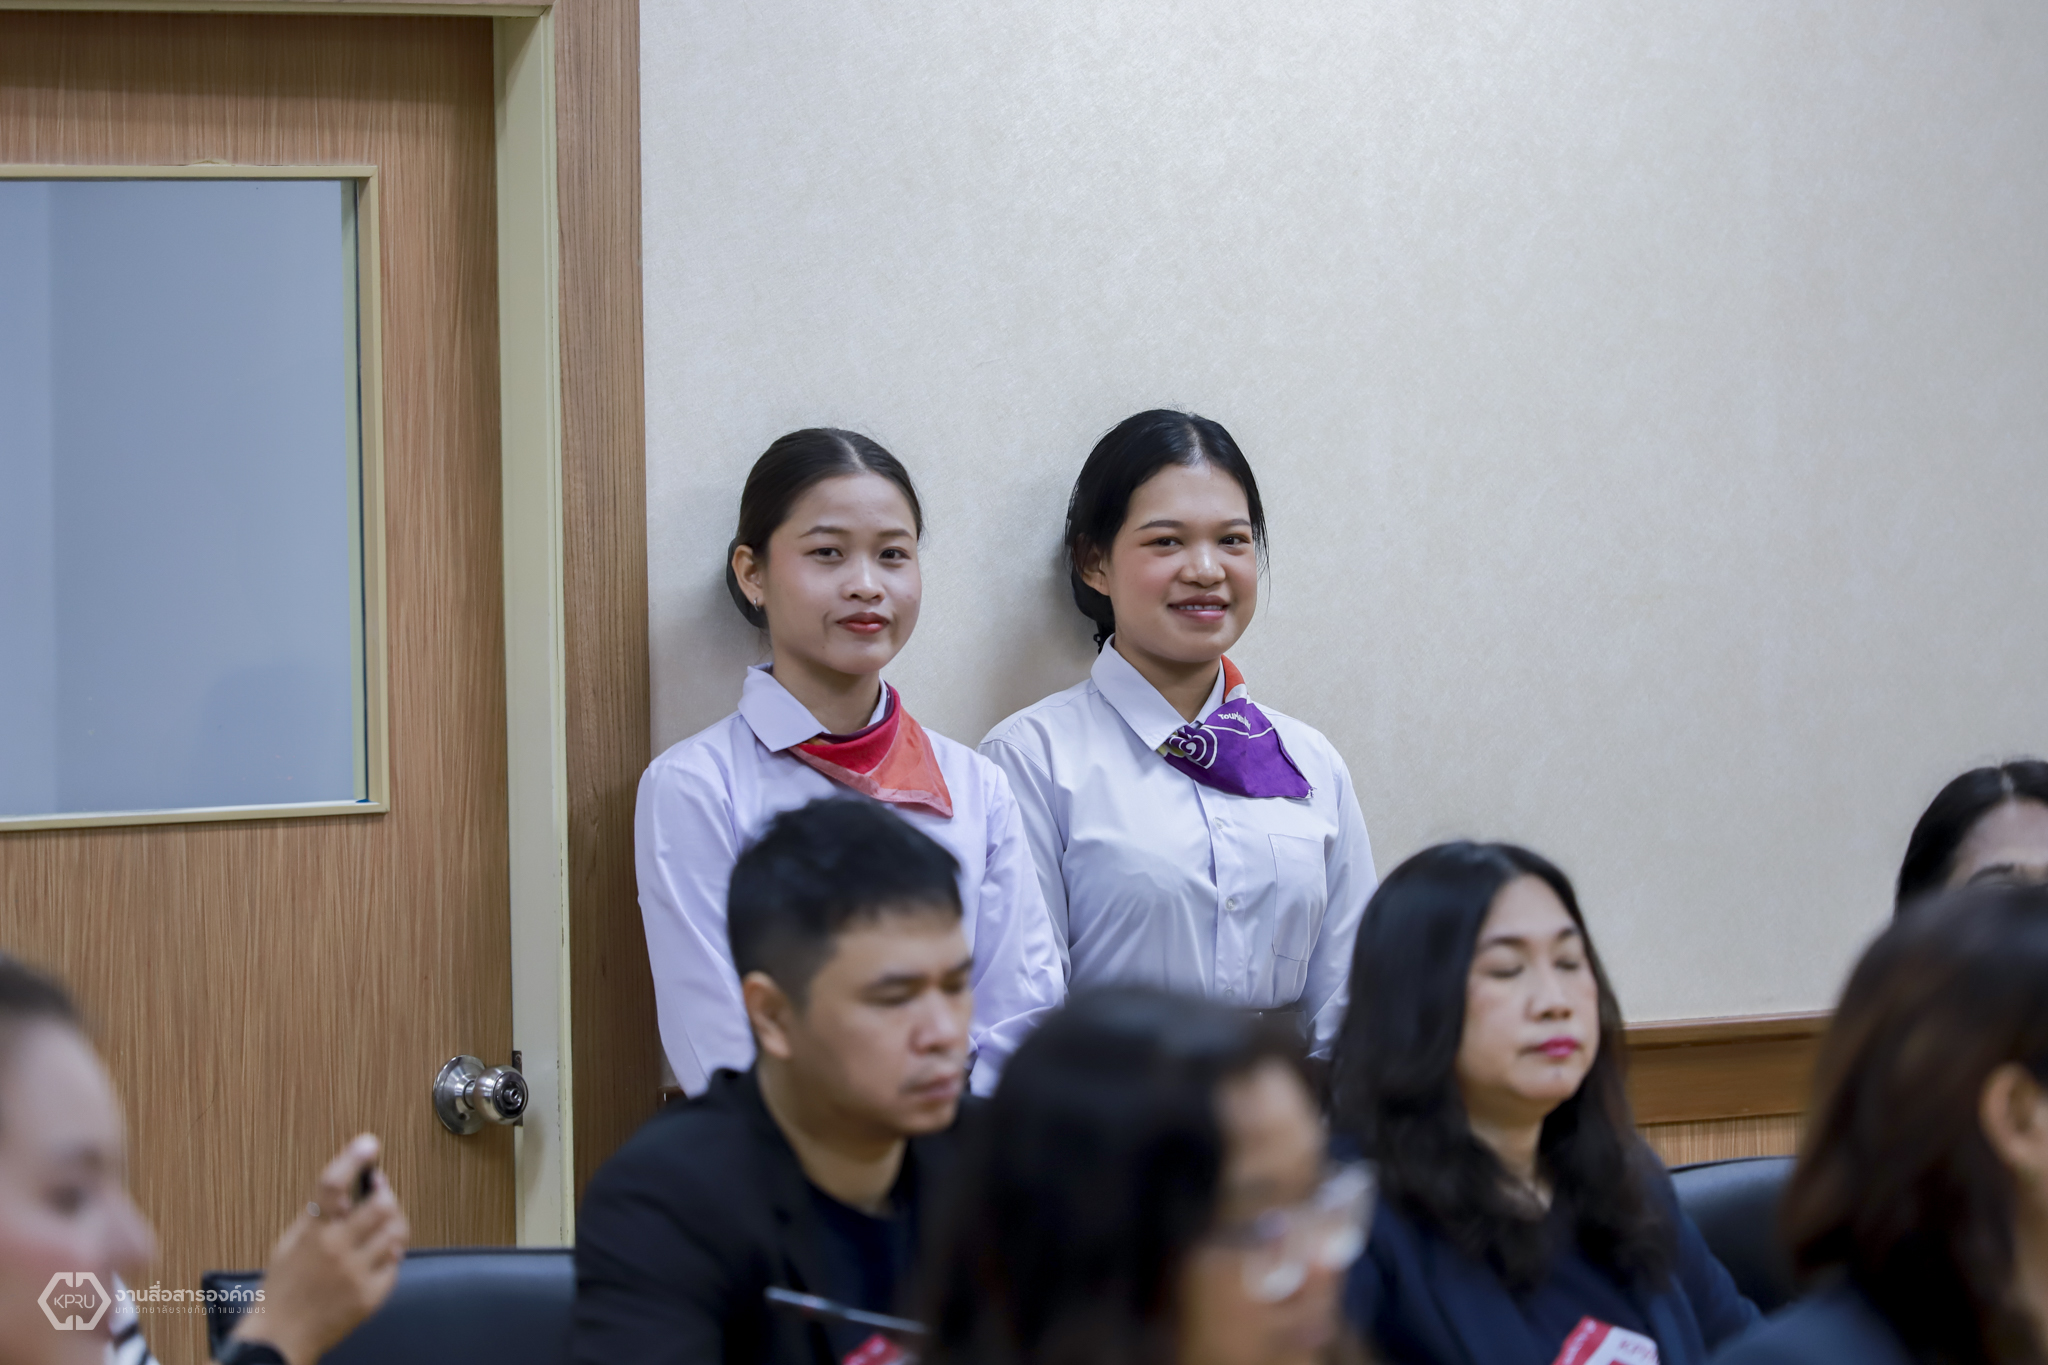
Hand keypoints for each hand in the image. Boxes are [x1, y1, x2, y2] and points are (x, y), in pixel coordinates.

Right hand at [230, 1133, 408, 1364]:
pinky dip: (389, 1255)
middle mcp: (335, 1250)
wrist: (280, 1338)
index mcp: (311, 1234)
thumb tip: (352, 1185)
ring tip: (379, 1226)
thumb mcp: (290, 1244)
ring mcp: (356, 1274)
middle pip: (381, 1205)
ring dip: (391, 1224)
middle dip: (385, 1194)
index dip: (351, 1160)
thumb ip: (319, 1215)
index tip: (368, 1143)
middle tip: (380, 1191)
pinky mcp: (371, 1295)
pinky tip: (376, 1255)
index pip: (332, 1186)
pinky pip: (395, 1262)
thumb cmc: (284, 1287)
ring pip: (396, 1231)